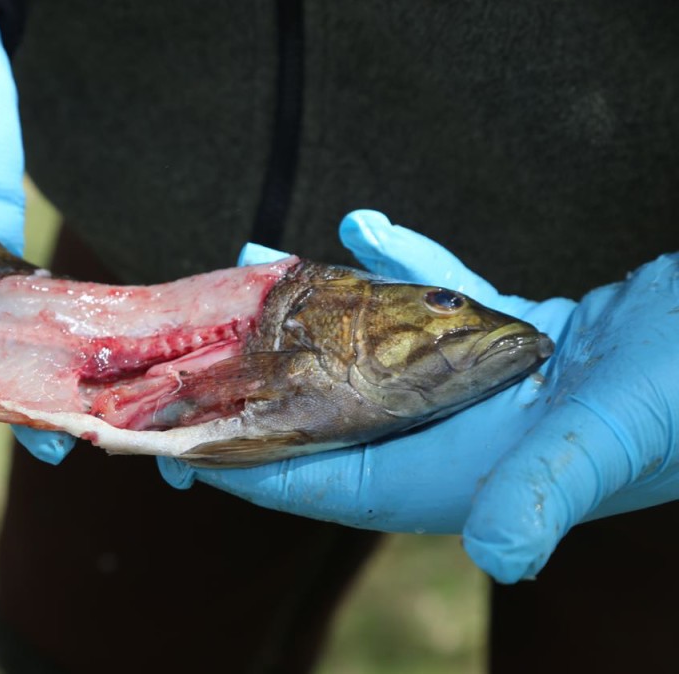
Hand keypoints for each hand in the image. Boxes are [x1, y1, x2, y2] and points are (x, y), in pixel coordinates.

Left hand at [160, 210, 677, 582]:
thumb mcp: (613, 437)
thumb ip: (550, 490)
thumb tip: (501, 558)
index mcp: (451, 476)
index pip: (319, 479)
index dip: (243, 465)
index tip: (171, 443)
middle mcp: (447, 439)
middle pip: (322, 414)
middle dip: (256, 381)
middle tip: (193, 342)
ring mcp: (471, 391)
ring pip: (365, 354)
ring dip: (310, 313)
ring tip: (257, 267)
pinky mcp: (502, 344)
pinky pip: (428, 307)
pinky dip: (396, 269)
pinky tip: (365, 228)